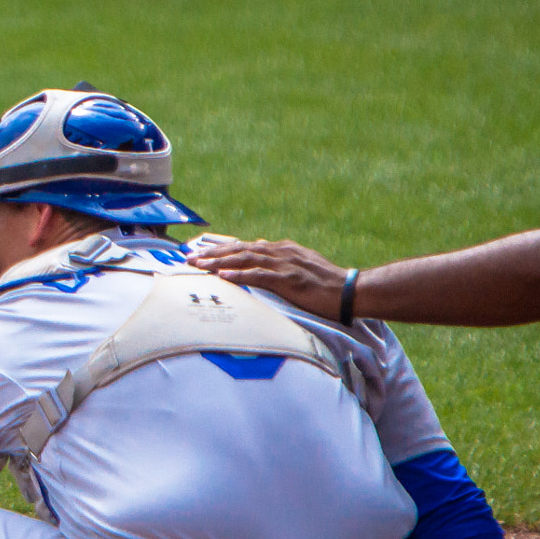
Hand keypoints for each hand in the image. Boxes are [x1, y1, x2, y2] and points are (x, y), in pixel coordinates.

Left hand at [185, 237, 347, 318]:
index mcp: (281, 249)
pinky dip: (240, 275)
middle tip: (189, 258)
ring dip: (220, 262)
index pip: (244, 246)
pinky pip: (260, 276)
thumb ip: (277, 265)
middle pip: (240, 250)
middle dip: (213, 254)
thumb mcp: (298, 269)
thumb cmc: (325, 285)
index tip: (200, 253)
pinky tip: (224, 277)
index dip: (221, 249)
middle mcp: (280, 252)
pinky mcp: (289, 279)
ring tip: (199, 265)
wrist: (350, 292)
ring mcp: (284, 264)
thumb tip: (258, 263)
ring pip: (245, 260)